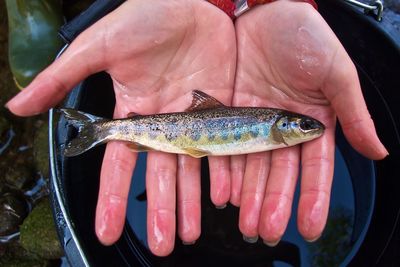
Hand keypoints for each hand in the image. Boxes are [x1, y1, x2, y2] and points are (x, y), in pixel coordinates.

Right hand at [6, 0, 235, 255]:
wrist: (193, 1)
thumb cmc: (144, 17)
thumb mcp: (100, 47)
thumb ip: (63, 77)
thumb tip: (16, 105)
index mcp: (134, 112)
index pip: (119, 163)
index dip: (113, 196)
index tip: (106, 227)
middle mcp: (163, 122)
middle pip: (160, 174)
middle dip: (160, 209)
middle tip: (161, 244)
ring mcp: (193, 119)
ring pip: (191, 168)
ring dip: (191, 201)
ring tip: (190, 233)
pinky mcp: (220, 110)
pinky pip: (222, 146)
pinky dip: (223, 171)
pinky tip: (224, 196)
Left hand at [230, 1, 386, 244]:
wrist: (263, 9)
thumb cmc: (304, 34)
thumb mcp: (336, 72)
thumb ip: (353, 113)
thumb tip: (378, 151)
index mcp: (311, 121)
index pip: (314, 168)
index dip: (312, 198)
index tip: (308, 226)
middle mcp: (281, 127)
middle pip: (279, 173)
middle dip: (274, 204)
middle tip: (267, 232)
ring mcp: (253, 121)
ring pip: (252, 166)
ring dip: (250, 196)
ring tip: (246, 223)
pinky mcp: (228, 112)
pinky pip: (226, 146)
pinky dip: (226, 170)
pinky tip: (224, 194)